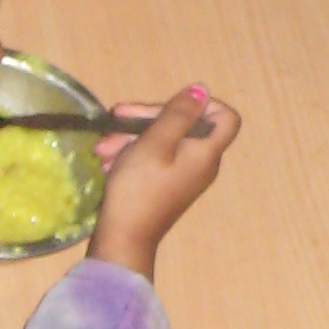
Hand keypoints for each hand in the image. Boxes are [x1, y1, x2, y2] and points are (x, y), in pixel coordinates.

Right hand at [92, 85, 240, 274]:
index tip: (173, 104)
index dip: (204, 104)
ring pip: (162, 141)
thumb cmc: (140, 187)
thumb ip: (179, 113)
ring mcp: (182, 175)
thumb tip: (202, 89)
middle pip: (185, 125)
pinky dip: (131, 155)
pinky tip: (106, 162)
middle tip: (116, 118)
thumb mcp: (156, 142)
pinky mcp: (164, 185)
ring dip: (130, 138)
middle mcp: (200, 163)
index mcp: (207, 152)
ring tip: (102, 148)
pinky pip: (153, 158)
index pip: (226, 118)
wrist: (123, 238)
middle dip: (147, 120)